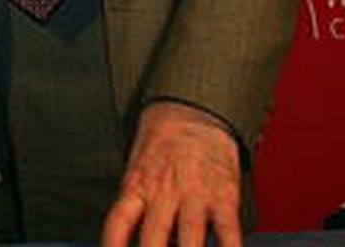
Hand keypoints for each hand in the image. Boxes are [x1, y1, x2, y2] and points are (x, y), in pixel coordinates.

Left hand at [101, 100, 242, 246]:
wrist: (192, 111)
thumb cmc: (161, 144)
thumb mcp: (137, 170)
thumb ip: (139, 206)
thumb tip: (142, 243)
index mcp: (136, 187)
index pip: (117, 225)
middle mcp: (162, 194)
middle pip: (152, 240)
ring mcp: (193, 195)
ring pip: (190, 241)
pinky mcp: (223, 195)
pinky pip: (227, 231)